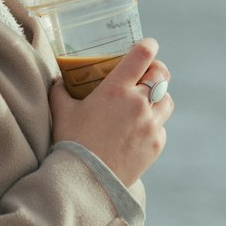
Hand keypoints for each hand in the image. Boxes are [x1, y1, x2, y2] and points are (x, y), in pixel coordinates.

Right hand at [49, 37, 172, 188]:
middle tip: (149, 73)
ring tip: (145, 104)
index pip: (142, 56)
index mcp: (116, 89)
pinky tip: (138, 131)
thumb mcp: (61, 112)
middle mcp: (138, 103)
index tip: (149, 45)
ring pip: (166, 101)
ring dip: (158, 98)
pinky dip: (153, 125)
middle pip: (161, 75)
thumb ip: (60, 91)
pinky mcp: (156, 144)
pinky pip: (161, 127)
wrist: (86, 180)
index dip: (148, 46)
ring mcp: (150, 124)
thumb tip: (58, 80)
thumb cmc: (72, 143)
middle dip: (156, 70)